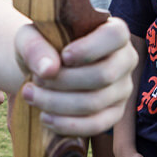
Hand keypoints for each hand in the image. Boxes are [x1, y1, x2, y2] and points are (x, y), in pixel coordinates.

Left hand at [15, 17, 136, 135]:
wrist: (43, 71)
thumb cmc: (42, 47)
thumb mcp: (30, 38)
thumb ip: (36, 48)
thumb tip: (49, 70)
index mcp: (113, 31)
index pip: (115, 36)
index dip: (90, 48)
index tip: (63, 56)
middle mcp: (125, 59)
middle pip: (104, 75)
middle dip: (63, 81)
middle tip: (35, 80)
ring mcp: (123, 89)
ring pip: (95, 102)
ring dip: (58, 103)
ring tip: (32, 95)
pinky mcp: (114, 114)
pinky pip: (96, 125)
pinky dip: (67, 124)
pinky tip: (45, 117)